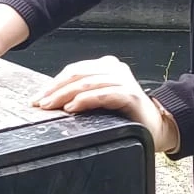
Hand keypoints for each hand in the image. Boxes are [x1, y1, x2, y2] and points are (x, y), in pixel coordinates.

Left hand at [32, 55, 179, 151]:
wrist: (156, 126)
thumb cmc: (126, 114)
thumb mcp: (99, 100)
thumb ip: (81, 95)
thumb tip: (51, 100)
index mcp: (106, 66)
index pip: (74, 71)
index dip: (53, 84)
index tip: (37, 98)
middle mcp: (115, 69)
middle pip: (77, 75)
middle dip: (55, 90)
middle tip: (40, 103)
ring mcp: (123, 81)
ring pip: (87, 84)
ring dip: (65, 95)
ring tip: (51, 107)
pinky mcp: (130, 95)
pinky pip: (102, 95)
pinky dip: (85, 101)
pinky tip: (72, 107)